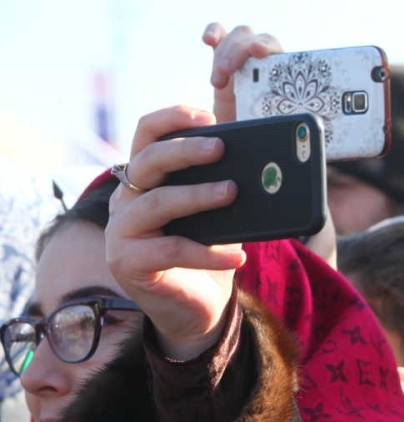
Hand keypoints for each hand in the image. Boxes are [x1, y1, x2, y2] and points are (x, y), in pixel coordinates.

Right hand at [106, 106, 244, 360]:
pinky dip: (207, 252)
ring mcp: (122, 231)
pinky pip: (170, 250)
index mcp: (146, 177)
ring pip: (156, 202)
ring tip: (233, 192)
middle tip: (221, 148)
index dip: (172, 118)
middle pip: (148, 161)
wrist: (198, 306)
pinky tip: (238, 256)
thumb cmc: (207, 248)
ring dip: (197, 195)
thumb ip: (228, 173)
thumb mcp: (219, 207)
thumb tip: (264, 143)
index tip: (207, 114)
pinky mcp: (128, 263)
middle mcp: (126, 198)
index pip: (147, 133)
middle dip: (185, 150)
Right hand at [202, 23, 282, 122]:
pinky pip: (219, 34)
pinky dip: (214, 33)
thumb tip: (287, 124)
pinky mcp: (224, 53)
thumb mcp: (268, 127)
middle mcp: (264, 58)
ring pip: (238, 36)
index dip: (267, 47)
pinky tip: (208, 40)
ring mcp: (244, 53)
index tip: (257, 51)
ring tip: (217, 81)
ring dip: (225, 52)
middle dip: (238, 52)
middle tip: (225, 72)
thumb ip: (275, 120)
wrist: (241, 133)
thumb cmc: (258, 130)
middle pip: (254, 40)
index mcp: (280, 71)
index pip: (277, 50)